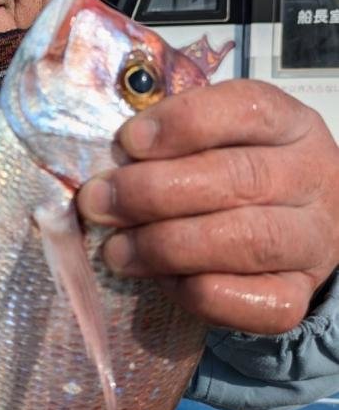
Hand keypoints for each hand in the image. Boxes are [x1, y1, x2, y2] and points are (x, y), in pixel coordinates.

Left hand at [77, 79, 338, 333]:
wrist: (294, 234)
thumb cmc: (237, 176)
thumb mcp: (217, 140)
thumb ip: (172, 140)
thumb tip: (108, 155)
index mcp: (290, 125)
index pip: (247, 108)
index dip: (183, 122)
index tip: (128, 141)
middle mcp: (310, 178)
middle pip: (239, 178)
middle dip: (154, 191)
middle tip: (98, 202)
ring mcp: (311, 240)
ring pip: (246, 240)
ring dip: (166, 246)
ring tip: (116, 251)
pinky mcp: (297, 295)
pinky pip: (250, 300)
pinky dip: (197, 292)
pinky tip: (161, 280)